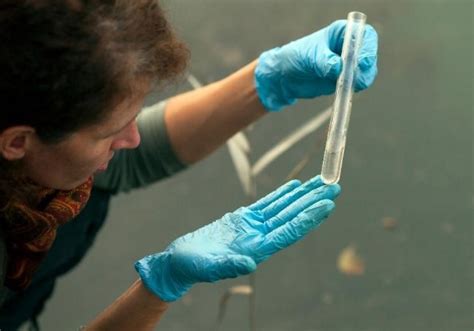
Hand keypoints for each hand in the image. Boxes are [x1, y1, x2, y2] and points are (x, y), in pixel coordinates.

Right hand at [135, 175, 340, 301]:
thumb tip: (251, 263)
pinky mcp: (243, 219)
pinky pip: (267, 204)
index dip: (308, 217)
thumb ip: (230, 265)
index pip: (289, 231)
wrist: (180, 261)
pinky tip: (294, 187)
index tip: (326, 204)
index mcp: (256, 249)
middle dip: (313, 201)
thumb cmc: (192, 266)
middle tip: (333, 186)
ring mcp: (253, 227)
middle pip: (292, 216)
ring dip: (302, 196)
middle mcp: (260, 237)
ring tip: (320, 183)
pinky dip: (281, 195)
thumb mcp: (209, 267)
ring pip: (283, 208)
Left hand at [254, 20, 377, 110]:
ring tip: (346, 86)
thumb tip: (339, 68)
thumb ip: (325, 61)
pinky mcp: (346, 79)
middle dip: (366, 68)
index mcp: (343, 33)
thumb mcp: (309, 57)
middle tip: (356, 78)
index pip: (365, 35)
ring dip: (360, 80)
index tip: (362, 62)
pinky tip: (344, 91)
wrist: (286, 76)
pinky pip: (356, 84)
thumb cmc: (297, 57)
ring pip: (366, 72)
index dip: (368, 48)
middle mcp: (350, 47)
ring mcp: (350, 64)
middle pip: (369, 55)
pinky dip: (353, 89)